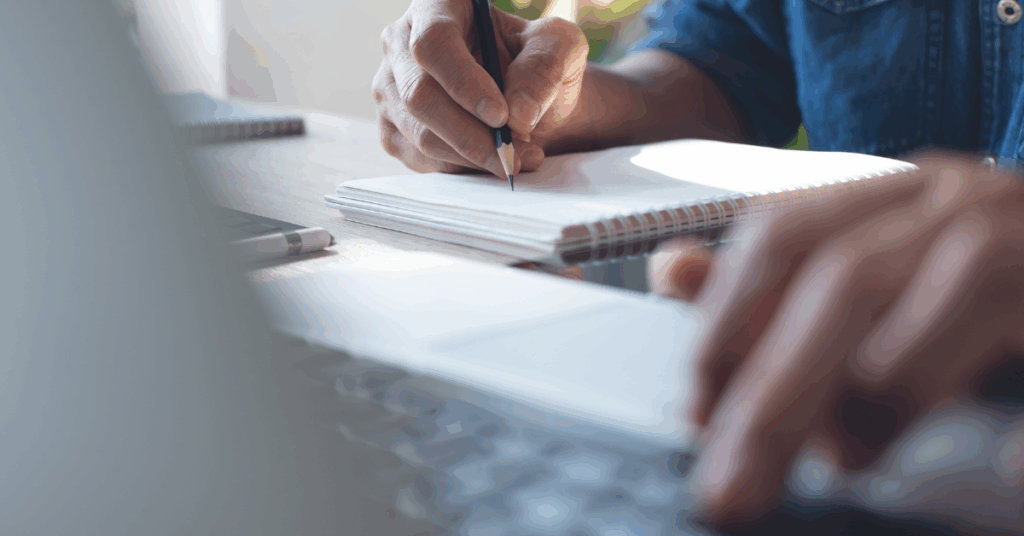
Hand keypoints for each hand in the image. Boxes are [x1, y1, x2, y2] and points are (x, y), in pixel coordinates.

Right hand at [374, 0, 588, 176]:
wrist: (525, 97)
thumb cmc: (535, 62)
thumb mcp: (557, 47)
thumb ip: (544, 67)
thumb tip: (518, 113)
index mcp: (436, 7)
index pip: (434, 42)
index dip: (464, 82)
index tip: (501, 116)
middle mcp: (401, 43)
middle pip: (419, 95)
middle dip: (470, 134)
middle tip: (513, 152)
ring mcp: (390, 88)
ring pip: (419, 134)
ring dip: (472, 156)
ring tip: (518, 158)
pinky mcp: (393, 129)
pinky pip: (420, 159)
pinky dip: (461, 168)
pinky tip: (492, 162)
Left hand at [651, 153, 1023, 526]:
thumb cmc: (984, 286)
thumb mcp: (866, 275)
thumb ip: (770, 282)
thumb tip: (670, 268)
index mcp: (895, 192)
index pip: (781, 235)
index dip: (726, 323)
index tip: (698, 408)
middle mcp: (963, 200)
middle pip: (845, 278)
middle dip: (778, 390)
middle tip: (735, 481)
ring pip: (950, 297)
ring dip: (885, 398)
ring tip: (850, 461)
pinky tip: (1009, 467)